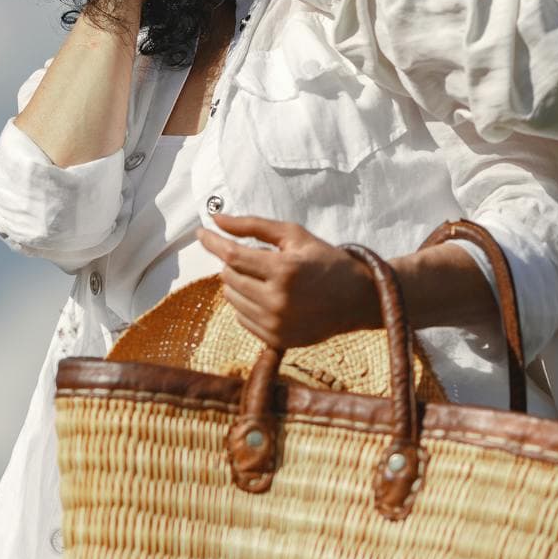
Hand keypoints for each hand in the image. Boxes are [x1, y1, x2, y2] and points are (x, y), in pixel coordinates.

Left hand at [198, 213, 380, 348]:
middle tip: (253, 257)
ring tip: (262, 277)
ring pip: (231, 299)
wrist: (356, 299)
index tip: (200, 232)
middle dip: (233, 262)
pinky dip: (246, 304)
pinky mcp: (276, 340)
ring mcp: (276, 324)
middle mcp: (278, 300)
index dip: (212, 242)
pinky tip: (267, 296)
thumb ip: (252, 226)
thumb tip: (215, 218)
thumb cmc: (324, 260)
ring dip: (237, 283)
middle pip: (229, 277)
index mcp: (284, 270)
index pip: (233, 256)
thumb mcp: (293, 235)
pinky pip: (241, 318)